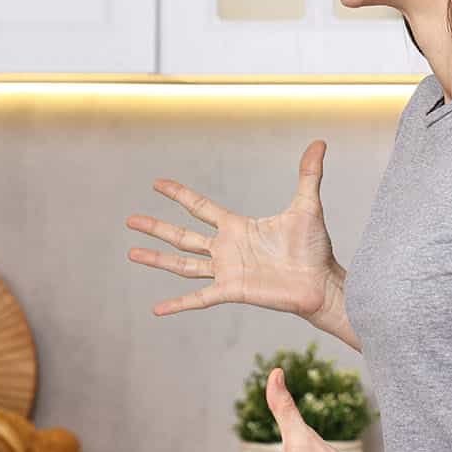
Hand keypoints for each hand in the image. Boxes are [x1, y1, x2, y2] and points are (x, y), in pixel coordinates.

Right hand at [127, 140, 348, 334]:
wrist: (321, 283)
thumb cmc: (315, 249)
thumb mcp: (307, 206)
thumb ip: (308, 175)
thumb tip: (319, 143)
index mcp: (237, 227)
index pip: (199, 207)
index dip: (178, 195)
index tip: (157, 184)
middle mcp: (226, 248)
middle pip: (182, 236)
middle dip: (155, 227)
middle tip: (131, 219)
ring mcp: (226, 271)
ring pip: (182, 264)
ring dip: (156, 259)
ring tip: (132, 252)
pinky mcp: (232, 291)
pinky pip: (198, 298)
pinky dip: (177, 304)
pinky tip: (156, 309)